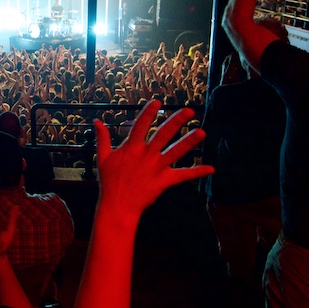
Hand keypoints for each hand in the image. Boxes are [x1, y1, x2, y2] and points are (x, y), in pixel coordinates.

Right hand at [0, 205, 19, 257]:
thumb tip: (2, 235)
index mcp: (8, 234)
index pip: (11, 223)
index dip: (12, 216)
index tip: (14, 209)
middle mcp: (10, 232)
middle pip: (13, 221)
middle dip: (14, 213)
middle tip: (16, 205)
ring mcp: (8, 233)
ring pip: (12, 222)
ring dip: (13, 215)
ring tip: (16, 208)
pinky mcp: (6, 234)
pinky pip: (9, 224)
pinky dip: (11, 219)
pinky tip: (11, 217)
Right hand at [93, 100, 211, 230]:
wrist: (117, 205)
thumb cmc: (109, 181)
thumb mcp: (103, 157)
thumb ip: (102, 138)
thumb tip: (97, 121)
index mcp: (131, 148)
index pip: (140, 125)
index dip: (148, 113)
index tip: (157, 102)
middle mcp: (146, 155)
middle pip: (163, 134)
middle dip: (176, 121)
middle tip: (189, 110)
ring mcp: (156, 168)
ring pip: (176, 152)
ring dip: (189, 141)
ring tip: (202, 131)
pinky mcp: (164, 181)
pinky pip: (183, 176)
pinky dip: (197, 172)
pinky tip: (211, 168)